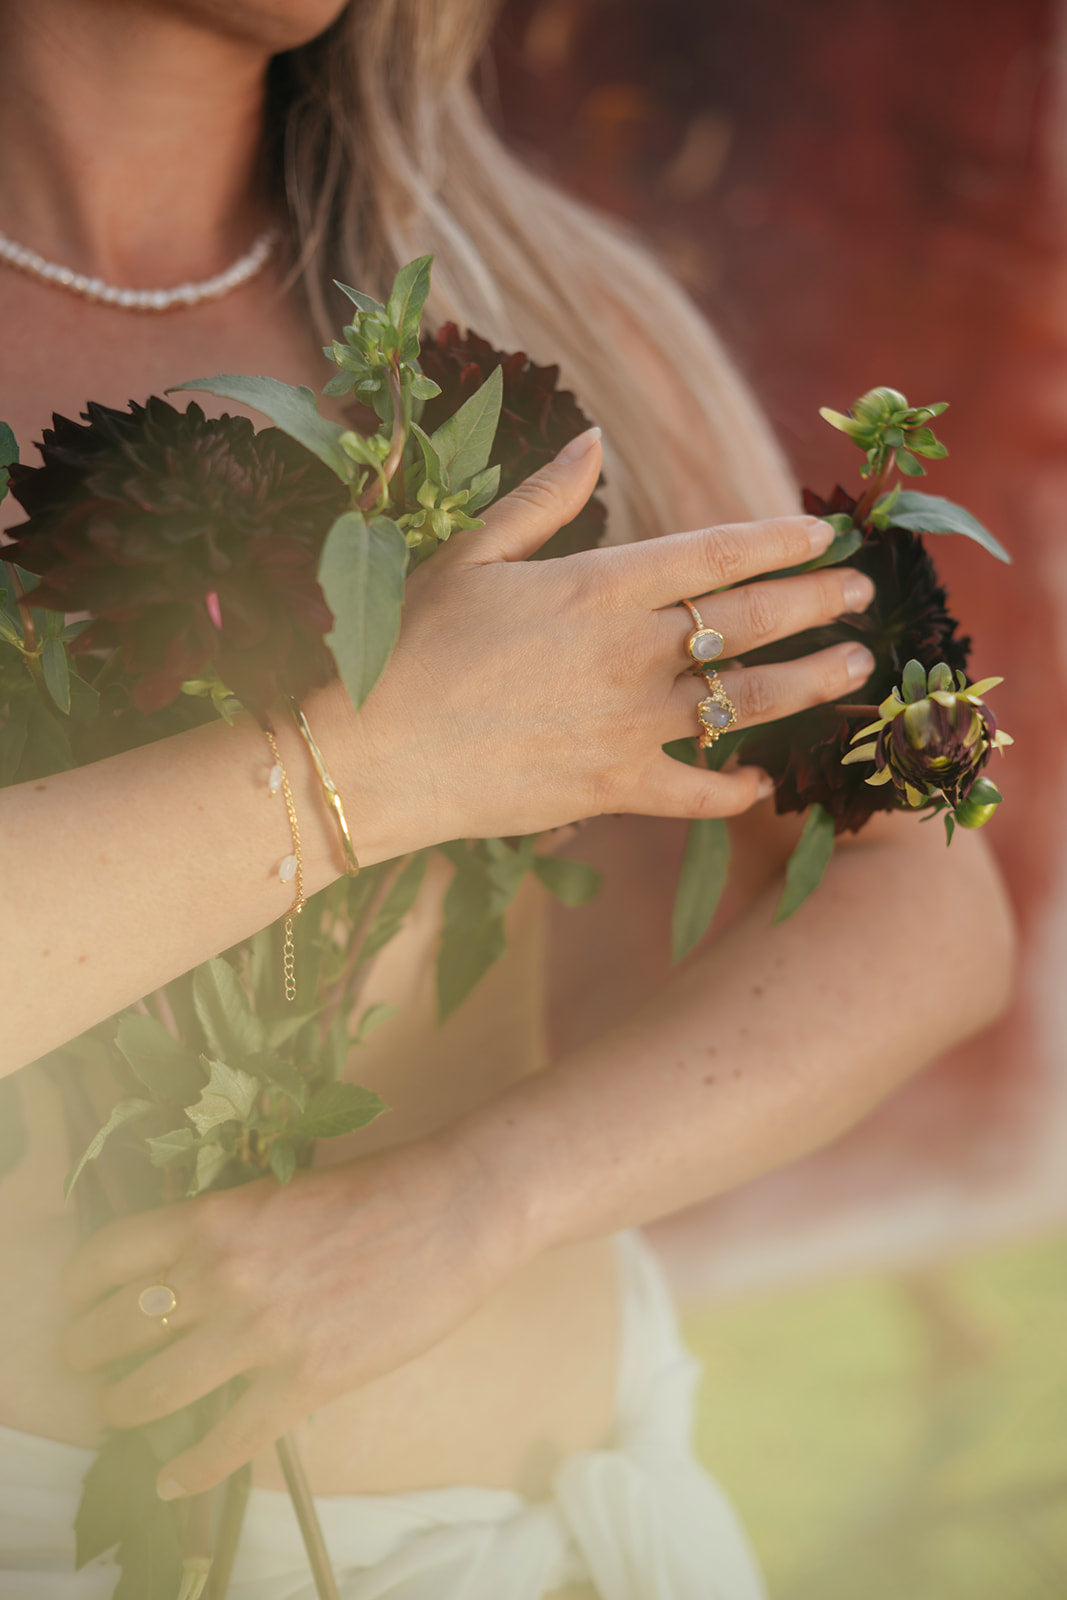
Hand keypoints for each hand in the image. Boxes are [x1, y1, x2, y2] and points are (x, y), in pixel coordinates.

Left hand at [61, 1135, 513, 1498]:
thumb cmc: (381, 1189)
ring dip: (125, 1408)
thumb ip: (229, 1229)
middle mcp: (221, 1275)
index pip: (109, 1256)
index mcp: (215, 1217)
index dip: (80, 1288)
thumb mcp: (281, 1192)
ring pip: (152, 1392)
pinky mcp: (305, 1380)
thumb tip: (186, 1268)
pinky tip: (174, 1479)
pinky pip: (227, 1441)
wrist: (456, 1209)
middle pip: (113, 1329)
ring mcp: (260, 1332)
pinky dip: (192, 1469)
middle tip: (93, 1364)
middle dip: (90, 1354)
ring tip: (124, 1411)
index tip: (80, 1303)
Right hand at [317, 429, 874, 853]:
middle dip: (817, 603)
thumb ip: (541, 500)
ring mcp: (630, 724)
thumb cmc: (412, 646)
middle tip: (862, 594)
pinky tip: (758, 784)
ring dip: (809, 683)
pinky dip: (733, 790)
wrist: (375, 756)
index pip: (715, 554)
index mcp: (599, 586)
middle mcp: (631, 652)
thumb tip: (593, 440)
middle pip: (750, 621)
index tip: (821, 537)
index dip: (778, 542)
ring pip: (747, 702)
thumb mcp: (471, 556)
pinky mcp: (615, 787)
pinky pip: (696, 791)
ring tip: (853, 668)